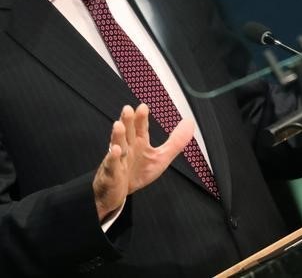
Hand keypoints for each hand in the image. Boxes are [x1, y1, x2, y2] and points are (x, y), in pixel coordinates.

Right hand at [93, 104, 193, 220]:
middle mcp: (128, 147)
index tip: (143, 107)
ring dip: (118, 135)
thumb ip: (176, 141)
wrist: (119, 194)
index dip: (142, 118)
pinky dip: (113, 158)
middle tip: (128, 110)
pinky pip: (112, 165)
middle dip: (128, 121)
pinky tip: (116, 151)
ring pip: (118, 145)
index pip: (141, 128)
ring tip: (119, 125)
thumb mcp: (161, 157)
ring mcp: (118, 159)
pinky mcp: (111, 173)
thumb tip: (190, 123)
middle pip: (128, 132)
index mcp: (139, 142)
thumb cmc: (137, 173)